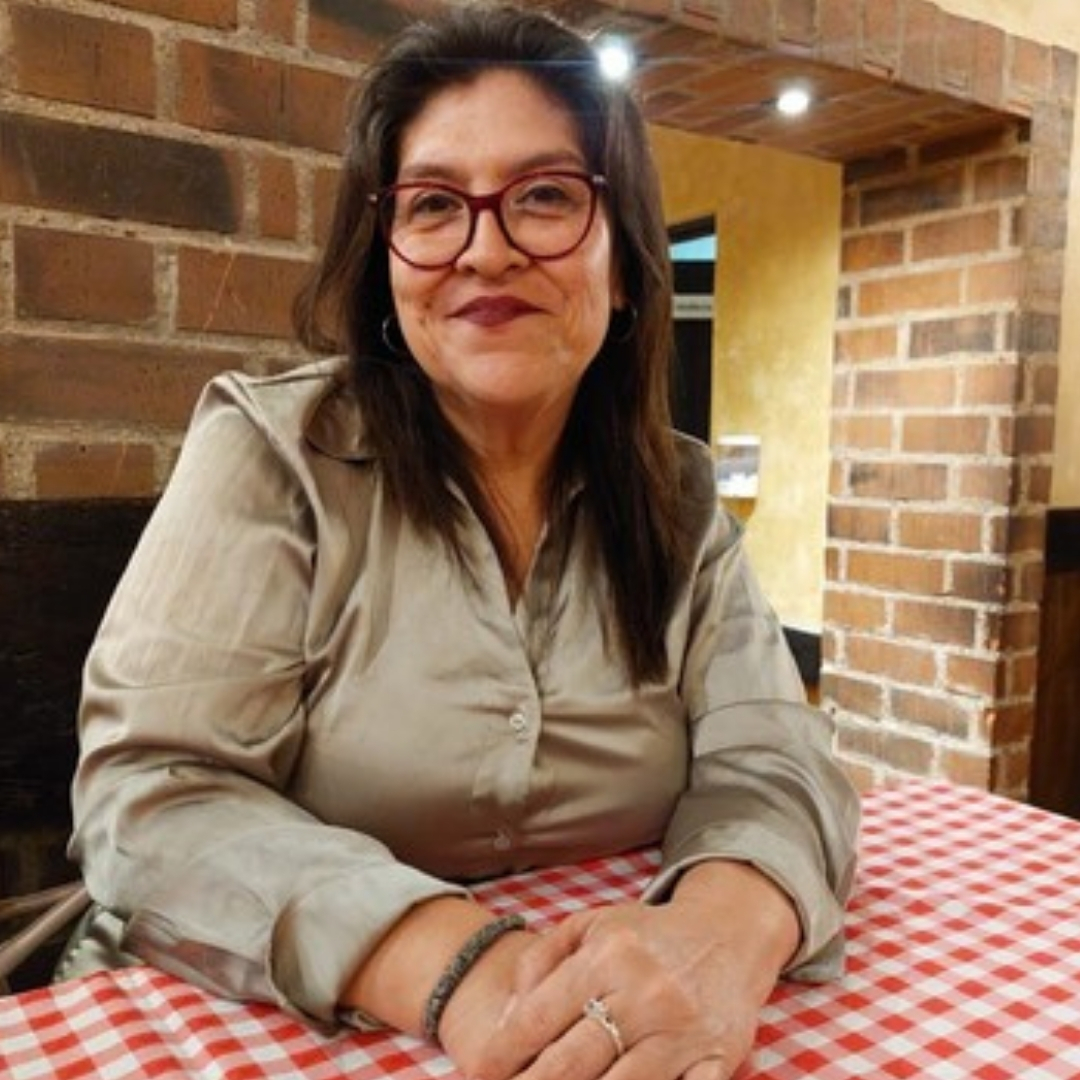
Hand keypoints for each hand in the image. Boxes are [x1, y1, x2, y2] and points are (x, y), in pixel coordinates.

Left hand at [465, 861, 798, 1079]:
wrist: (730, 933)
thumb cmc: (648, 935)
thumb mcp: (592, 925)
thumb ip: (542, 960)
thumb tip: (506, 1018)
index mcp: (607, 957)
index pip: (538, 1017)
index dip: (500, 1054)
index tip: (475, 1075)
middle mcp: (643, 994)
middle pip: (570, 1064)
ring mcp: (682, 1032)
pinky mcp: (716, 1061)